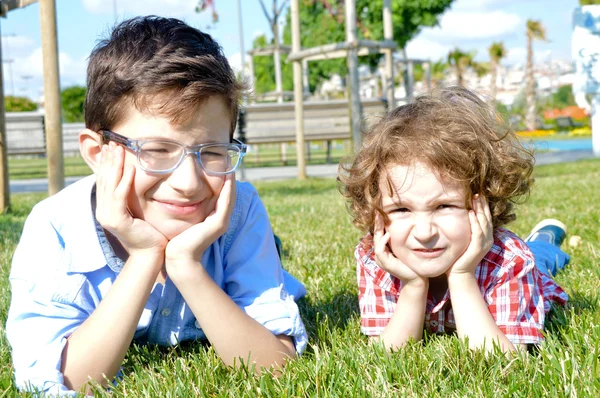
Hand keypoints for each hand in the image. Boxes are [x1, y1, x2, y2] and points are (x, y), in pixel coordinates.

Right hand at [95, 142, 166, 256]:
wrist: (150, 255)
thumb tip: (135, 178)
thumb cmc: (149, 233)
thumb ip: (132, 196)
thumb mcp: (137, 210)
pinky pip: (120, 198)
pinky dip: (125, 182)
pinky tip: (131, 170)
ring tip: (120, 149)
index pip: (104, 180)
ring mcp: (107, 217)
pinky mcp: (117, 221)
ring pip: (110, 185)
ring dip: (115, 166)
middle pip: (104, 179)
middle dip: (109, 159)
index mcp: (106, 208)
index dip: (107, 162)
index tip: (112, 146)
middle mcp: (103, 211)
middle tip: (113, 141)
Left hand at [165, 173, 235, 272]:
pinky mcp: (219, 224)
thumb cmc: (176, 239)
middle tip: (228, 162)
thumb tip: (176, 194)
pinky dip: (228, 189)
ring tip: (230, 166)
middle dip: (229, 179)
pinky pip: (226, 202)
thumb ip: (183, 208)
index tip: (220, 166)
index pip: (221, 196)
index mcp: (213, 217)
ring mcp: (221, 221)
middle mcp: (220, 219)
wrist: (178, 256)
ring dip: (231, 181)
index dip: (223, 182)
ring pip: (230, 197)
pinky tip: (228, 177)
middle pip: (228, 195)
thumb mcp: (182, 219)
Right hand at [373, 213, 426, 285]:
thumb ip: (401, 239)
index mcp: (385, 250)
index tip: (381, 212)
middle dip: (376, 224)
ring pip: (376, 242)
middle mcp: (380, 254)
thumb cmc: (412, 263)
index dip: (379, 224)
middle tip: (377, 211)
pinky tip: (388, 234)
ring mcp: (381, 259)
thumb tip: (405, 224)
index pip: (379, 234)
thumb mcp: (405, 248)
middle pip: (375, 236)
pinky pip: (380, 250)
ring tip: (381, 219)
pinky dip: (383, 242)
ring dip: (378, 230)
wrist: (416, 277)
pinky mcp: (385, 263)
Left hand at [446, 195, 492, 276]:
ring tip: (476, 198)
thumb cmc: (458, 256)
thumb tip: (460, 215)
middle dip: (483, 204)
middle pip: (487, 217)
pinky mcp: (478, 248)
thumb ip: (465, 229)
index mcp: (485, 236)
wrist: (459, 274)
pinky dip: (475, 222)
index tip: (478, 194)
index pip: (486, 217)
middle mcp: (487, 239)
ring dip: (480, 209)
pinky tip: (471, 213)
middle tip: (478, 192)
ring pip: (484, 223)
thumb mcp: (463, 239)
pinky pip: (478, 233)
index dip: (483, 206)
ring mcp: (484, 244)